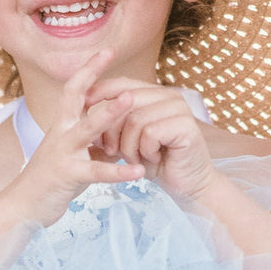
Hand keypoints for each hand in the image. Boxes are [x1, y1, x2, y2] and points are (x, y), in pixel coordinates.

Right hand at [2, 52, 146, 224]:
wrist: (22, 207)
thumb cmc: (50, 179)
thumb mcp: (73, 153)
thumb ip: (94, 140)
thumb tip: (119, 129)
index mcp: (62, 125)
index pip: (74, 89)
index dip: (89, 69)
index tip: (108, 50)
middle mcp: (60, 133)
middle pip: (74, 96)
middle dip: (93, 74)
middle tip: (112, 54)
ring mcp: (63, 152)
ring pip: (87, 128)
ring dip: (110, 113)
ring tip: (132, 100)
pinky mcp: (68, 175)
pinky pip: (96, 172)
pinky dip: (119, 172)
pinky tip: (138, 172)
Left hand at [85, 77, 218, 199]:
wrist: (187, 185)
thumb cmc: (156, 162)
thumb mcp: (130, 137)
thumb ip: (114, 119)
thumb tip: (83, 103)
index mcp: (155, 94)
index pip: (122, 84)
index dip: (99, 92)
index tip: (82, 106)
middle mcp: (169, 96)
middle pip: (125, 100)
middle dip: (112, 129)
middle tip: (113, 151)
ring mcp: (179, 109)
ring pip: (135, 119)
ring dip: (129, 146)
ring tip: (137, 158)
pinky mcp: (186, 125)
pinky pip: (150, 133)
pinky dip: (145, 151)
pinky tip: (154, 159)